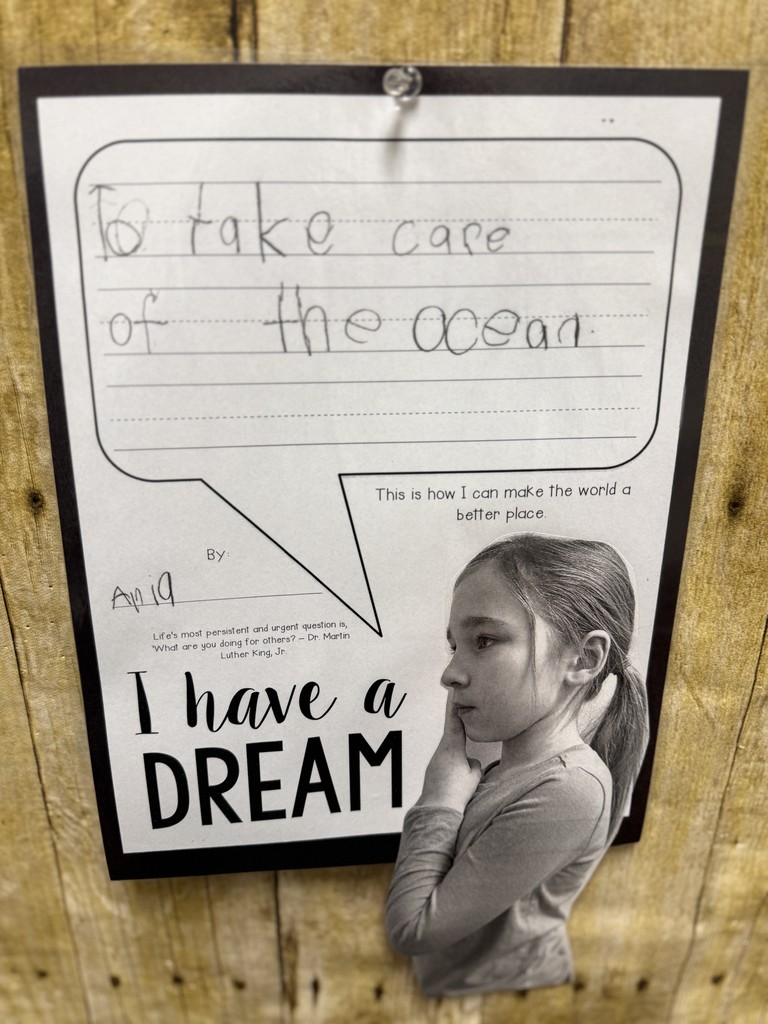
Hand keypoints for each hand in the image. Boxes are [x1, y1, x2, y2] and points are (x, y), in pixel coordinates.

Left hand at [418, 692, 481, 811]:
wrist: (437, 808)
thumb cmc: (457, 791)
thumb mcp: (474, 776)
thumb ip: (475, 764)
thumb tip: (471, 762)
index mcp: (452, 747)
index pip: (455, 722)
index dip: (456, 707)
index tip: (454, 693)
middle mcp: (441, 750)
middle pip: (452, 734)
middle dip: (458, 726)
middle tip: (461, 711)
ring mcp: (435, 761)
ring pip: (450, 751)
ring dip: (457, 751)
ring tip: (463, 764)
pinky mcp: (432, 771)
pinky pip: (445, 763)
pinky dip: (452, 765)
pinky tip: (455, 778)